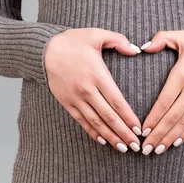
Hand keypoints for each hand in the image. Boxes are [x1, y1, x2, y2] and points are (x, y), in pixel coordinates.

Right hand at [44, 28, 144, 152]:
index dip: (129, 117)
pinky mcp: (66, 102)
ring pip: (96, 122)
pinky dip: (92, 132)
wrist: (44, 49)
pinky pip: (81, 120)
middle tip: (136, 146)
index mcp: (97, 75)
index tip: (139, 129)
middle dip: (124, 133)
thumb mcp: (96, 34)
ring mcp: (75, 98)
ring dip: (110, 136)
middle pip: (109, 116)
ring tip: (122, 148)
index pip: (117, 101)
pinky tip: (102, 140)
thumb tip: (136, 51)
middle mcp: (87, 90)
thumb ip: (118, 40)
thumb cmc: (72, 41)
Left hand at [138, 30, 183, 154]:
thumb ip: (161, 38)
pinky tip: (176, 142)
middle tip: (144, 149)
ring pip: (183, 123)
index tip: (142, 131)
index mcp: (182, 74)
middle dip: (157, 135)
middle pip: (171, 117)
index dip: (153, 119)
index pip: (163, 102)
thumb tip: (142, 47)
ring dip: (169, 138)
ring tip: (157, 151)